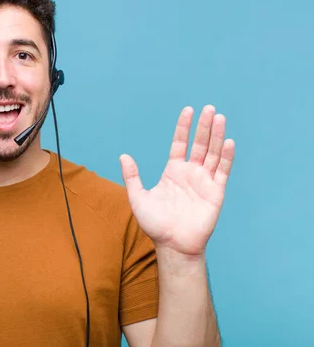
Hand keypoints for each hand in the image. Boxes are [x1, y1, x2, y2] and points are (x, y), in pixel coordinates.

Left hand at [119, 105, 234, 256]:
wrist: (172, 245)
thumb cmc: (155, 224)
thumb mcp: (138, 197)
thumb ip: (132, 176)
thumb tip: (123, 155)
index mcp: (173, 171)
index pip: (180, 143)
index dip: (184, 127)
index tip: (188, 110)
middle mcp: (190, 173)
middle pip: (199, 144)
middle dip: (204, 126)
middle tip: (209, 108)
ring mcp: (204, 181)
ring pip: (212, 153)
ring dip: (217, 136)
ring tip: (219, 118)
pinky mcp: (215, 192)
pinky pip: (222, 171)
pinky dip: (226, 157)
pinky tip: (228, 142)